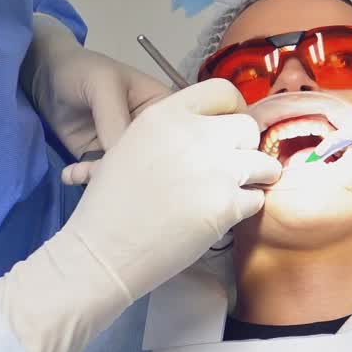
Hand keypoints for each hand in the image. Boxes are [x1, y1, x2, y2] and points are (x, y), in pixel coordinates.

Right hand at [0, 80, 282, 351]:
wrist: (89, 262)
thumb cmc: (105, 213)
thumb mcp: (129, 156)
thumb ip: (172, 137)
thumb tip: (219, 126)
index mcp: (159, 115)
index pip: (222, 89)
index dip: (233, 111)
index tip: (228, 135)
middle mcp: (187, 133)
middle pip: (248, 126)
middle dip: (244, 151)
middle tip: (225, 177)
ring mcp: (208, 167)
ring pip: (262, 160)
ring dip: (252, 181)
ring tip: (223, 204)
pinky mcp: (222, 204)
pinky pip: (259, 198)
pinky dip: (247, 212)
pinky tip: (218, 225)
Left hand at [23, 15, 167, 166]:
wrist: (44, 73)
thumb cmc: (83, 69)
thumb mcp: (103, 85)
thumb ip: (113, 117)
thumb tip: (122, 158)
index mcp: (160, 107)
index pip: (172, 134)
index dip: (164, 152)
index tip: (147, 168)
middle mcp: (145, 130)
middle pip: (149, 157)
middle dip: (129, 170)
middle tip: (106, 174)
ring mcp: (120, 145)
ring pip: (122, 170)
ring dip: (102, 177)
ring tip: (80, 172)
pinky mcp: (96, 156)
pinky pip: (98, 174)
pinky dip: (85, 179)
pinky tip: (70, 173)